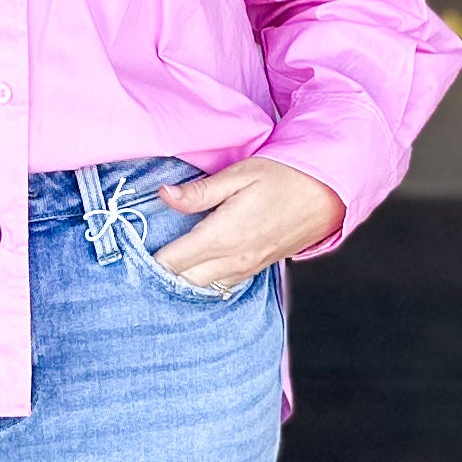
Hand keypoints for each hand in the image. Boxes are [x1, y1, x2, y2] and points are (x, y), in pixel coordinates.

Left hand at [155, 156, 344, 288]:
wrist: (329, 194)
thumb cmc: (285, 176)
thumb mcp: (240, 174)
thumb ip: (199, 191)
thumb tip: (162, 196)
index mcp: (223, 235)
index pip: (171, 261)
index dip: (147, 258)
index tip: (131, 248)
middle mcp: (233, 260)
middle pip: (182, 281)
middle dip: (159, 273)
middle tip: (140, 257)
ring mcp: (247, 268)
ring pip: (201, 288)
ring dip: (180, 279)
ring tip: (162, 264)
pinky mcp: (257, 270)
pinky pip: (221, 286)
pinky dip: (202, 281)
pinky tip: (192, 268)